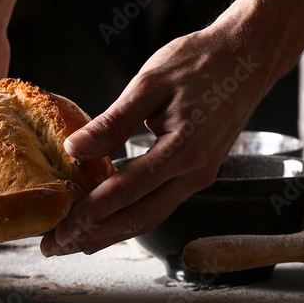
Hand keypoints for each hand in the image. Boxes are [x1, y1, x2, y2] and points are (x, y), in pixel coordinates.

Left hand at [41, 17, 274, 255]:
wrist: (246, 56)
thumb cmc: (199, 62)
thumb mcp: (149, 82)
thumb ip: (113, 121)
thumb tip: (74, 149)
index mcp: (184, 149)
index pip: (127, 191)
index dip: (91, 214)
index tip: (60, 229)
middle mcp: (195, 172)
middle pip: (139, 217)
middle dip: (95, 235)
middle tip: (57, 246)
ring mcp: (200, 176)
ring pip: (151, 216)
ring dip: (112, 233)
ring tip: (75, 242)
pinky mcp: (199, 172)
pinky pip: (161, 203)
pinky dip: (131, 216)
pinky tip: (108, 220)